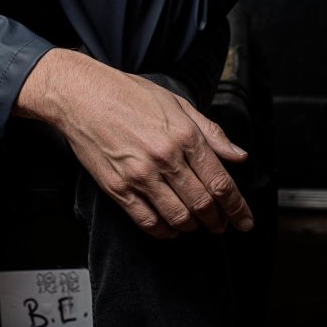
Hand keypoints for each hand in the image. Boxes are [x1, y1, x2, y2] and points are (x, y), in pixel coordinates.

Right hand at [15, 49, 252, 239]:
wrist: (82, 95)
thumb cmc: (127, 95)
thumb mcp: (176, 103)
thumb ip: (211, 131)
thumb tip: (238, 155)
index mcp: (184, 135)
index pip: (221, 182)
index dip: (237, 207)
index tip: (244, 220)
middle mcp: (165, 157)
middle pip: (203, 204)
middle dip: (218, 220)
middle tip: (221, 224)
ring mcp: (140, 175)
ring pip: (179, 217)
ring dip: (192, 227)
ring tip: (195, 224)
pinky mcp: (118, 188)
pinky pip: (148, 222)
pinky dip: (164, 231)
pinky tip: (169, 227)